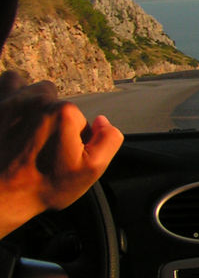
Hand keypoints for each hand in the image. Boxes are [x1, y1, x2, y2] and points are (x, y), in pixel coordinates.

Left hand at [0, 71, 122, 237]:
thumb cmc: (45, 186)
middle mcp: (36, 99)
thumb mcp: (91, 170)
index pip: (78, 118)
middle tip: (45, 144)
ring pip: (33, 89)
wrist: (0, 197)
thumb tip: (102, 121)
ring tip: (29, 127)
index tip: (62, 156)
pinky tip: (16, 111)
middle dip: (55, 117)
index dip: (75, 137)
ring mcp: (12, 100)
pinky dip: (15, 92)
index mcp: (64, 112)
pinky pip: (9, 80)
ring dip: (35, 102)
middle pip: (57, 100)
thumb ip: (109, 140)